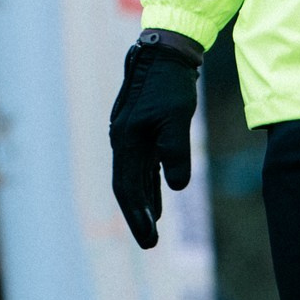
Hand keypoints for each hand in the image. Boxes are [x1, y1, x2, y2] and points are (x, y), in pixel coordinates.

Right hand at [108, 34, 203, 248]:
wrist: (161, 56)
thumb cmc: (170, 87)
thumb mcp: (178, 121)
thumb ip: (175, 154)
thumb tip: (176, 188)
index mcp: (125, 141)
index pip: (127, 187)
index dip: (137, 215)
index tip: (149, 238)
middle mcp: (121, 141)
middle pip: (126, 187)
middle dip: (137, 217)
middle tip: (150, 244)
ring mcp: (128, 137)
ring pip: (132, 178)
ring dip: (143, 203)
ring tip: (152, 228)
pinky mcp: (139, 132)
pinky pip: (140, 166)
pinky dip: (147, 185)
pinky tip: (157, 198)